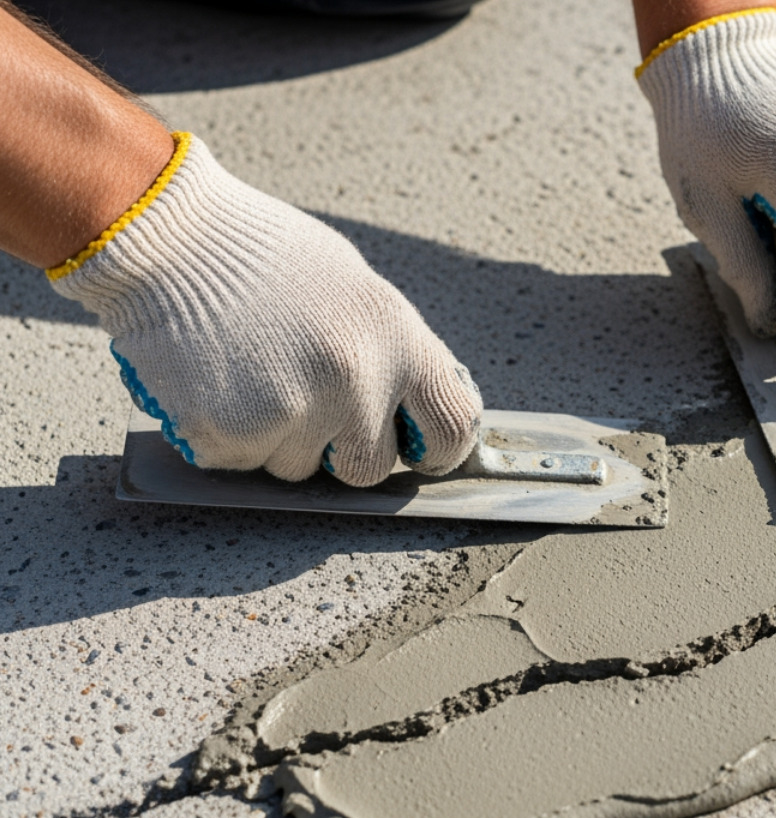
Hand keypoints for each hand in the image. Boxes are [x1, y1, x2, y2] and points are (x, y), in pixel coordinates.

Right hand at [51, 134, 482, 485]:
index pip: (452, 425)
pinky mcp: (233, 432)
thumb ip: (390, 352)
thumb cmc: (262, 256)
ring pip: (299, 468)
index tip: (419, 452)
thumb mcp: (354, 288)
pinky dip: (229, 435)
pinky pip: (243, 462)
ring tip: (252, 373)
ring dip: (278, 438)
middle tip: (309, 407)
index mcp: (398, 339)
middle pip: (371, 468)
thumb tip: (419, 406)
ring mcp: (295, 410)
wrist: (167, 234)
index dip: (438, 450)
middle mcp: (357, 380)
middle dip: (342, 452)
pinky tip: (217, 381)